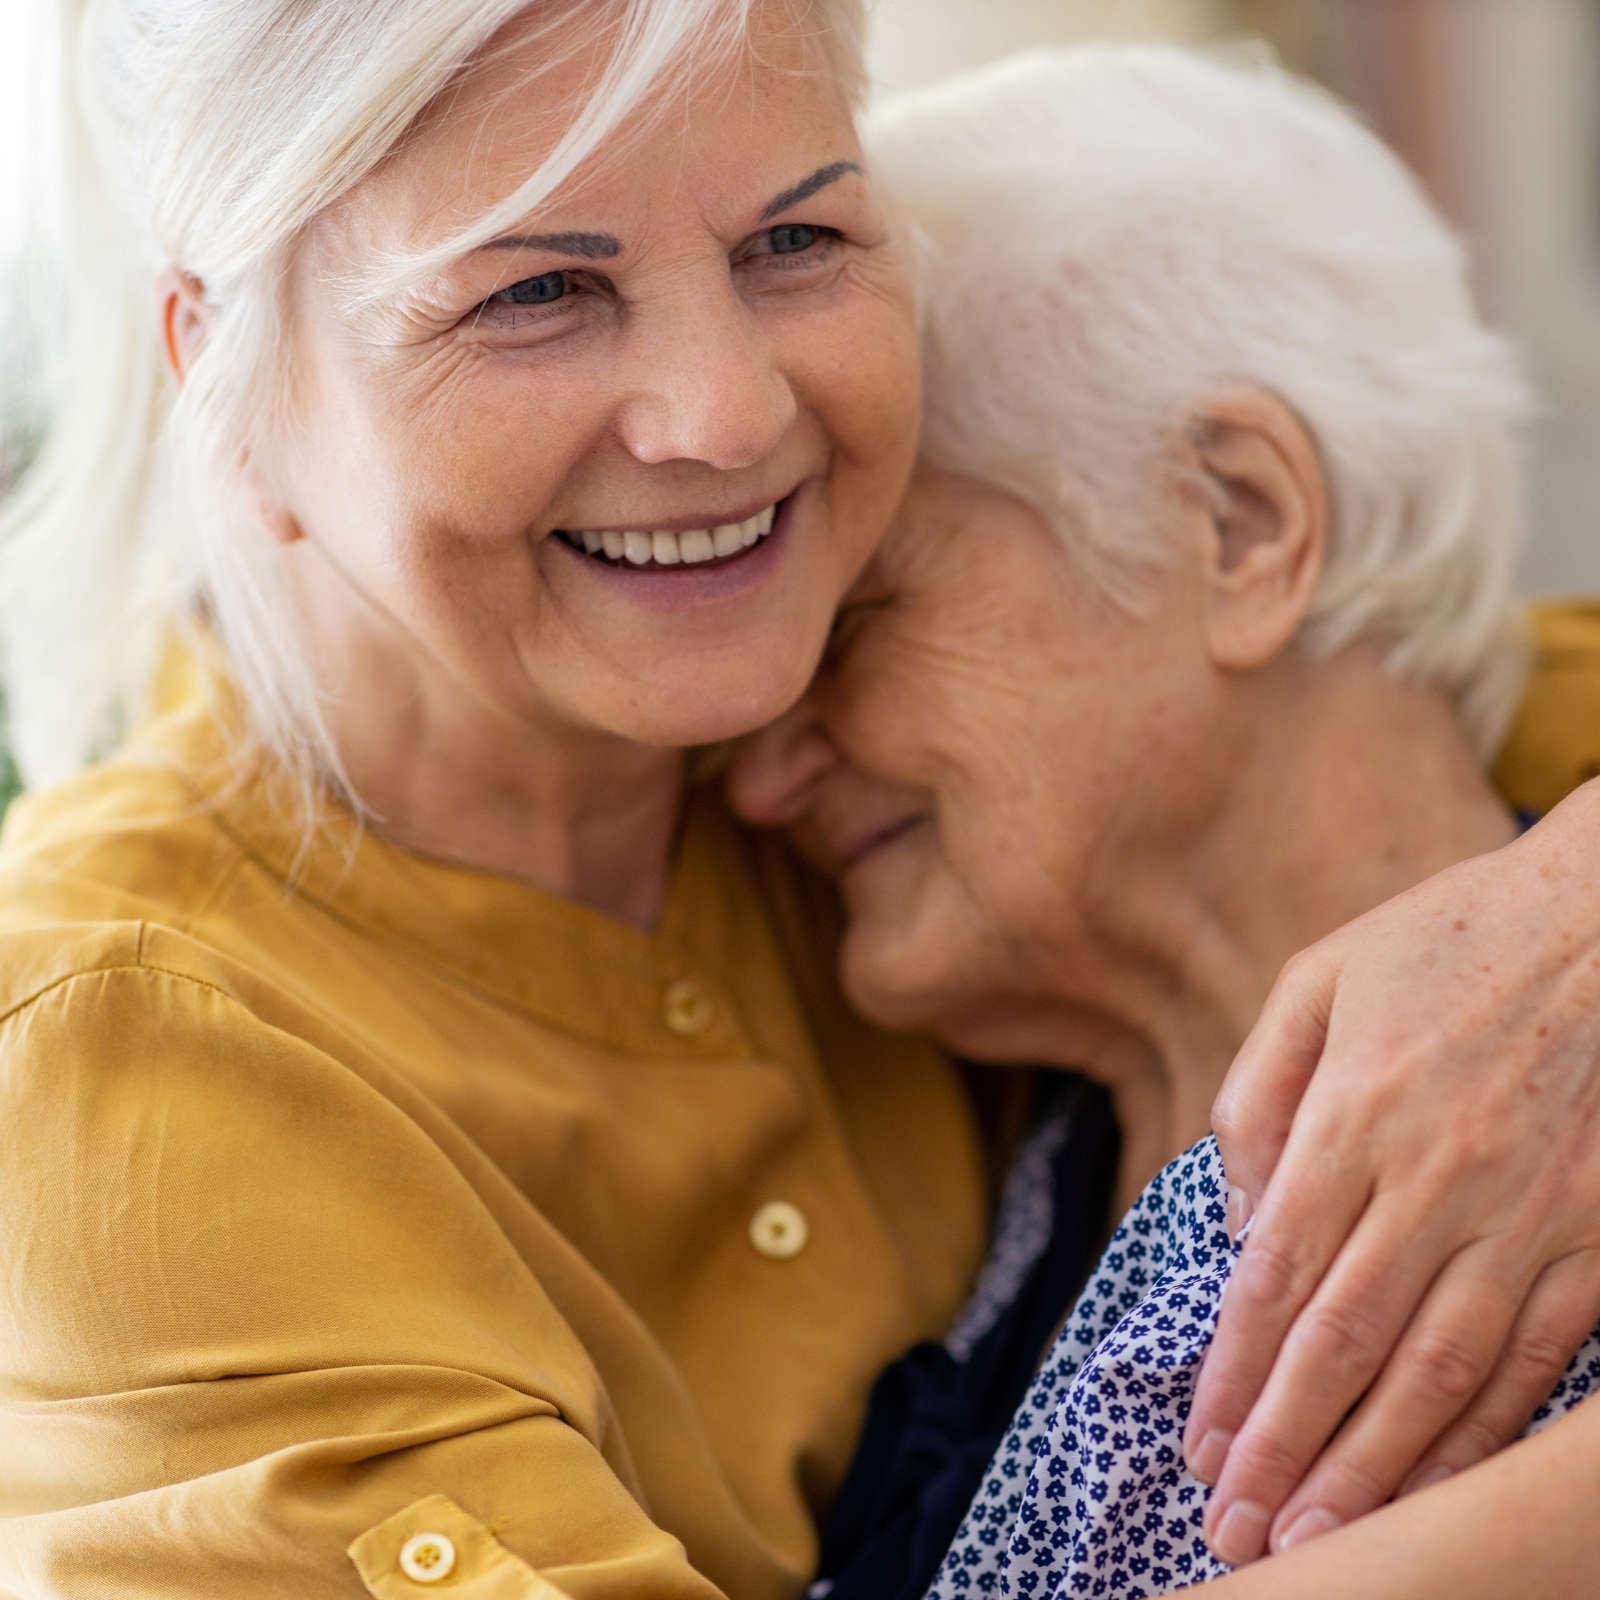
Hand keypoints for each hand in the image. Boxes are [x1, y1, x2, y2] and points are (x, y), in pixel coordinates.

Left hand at [1185, 782, 1599, 1566]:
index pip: (1273, 1281)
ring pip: (1439, 1378)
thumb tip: (1238, 1211)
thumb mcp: (1319, 979)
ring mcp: (1527, 1218)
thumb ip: (1259, 1093)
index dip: (1234, 1378)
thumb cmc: (1451, 940)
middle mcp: (1432, 1182)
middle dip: (1285, 1452)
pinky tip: (1439, 1489)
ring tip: (1320, 1540)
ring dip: (1374, 1471)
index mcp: (1352, 1116)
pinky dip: (1482, 1437)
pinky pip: (1536, 1363)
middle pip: (1344, 1349)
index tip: (1202, 1449)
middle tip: (1240, 1532)